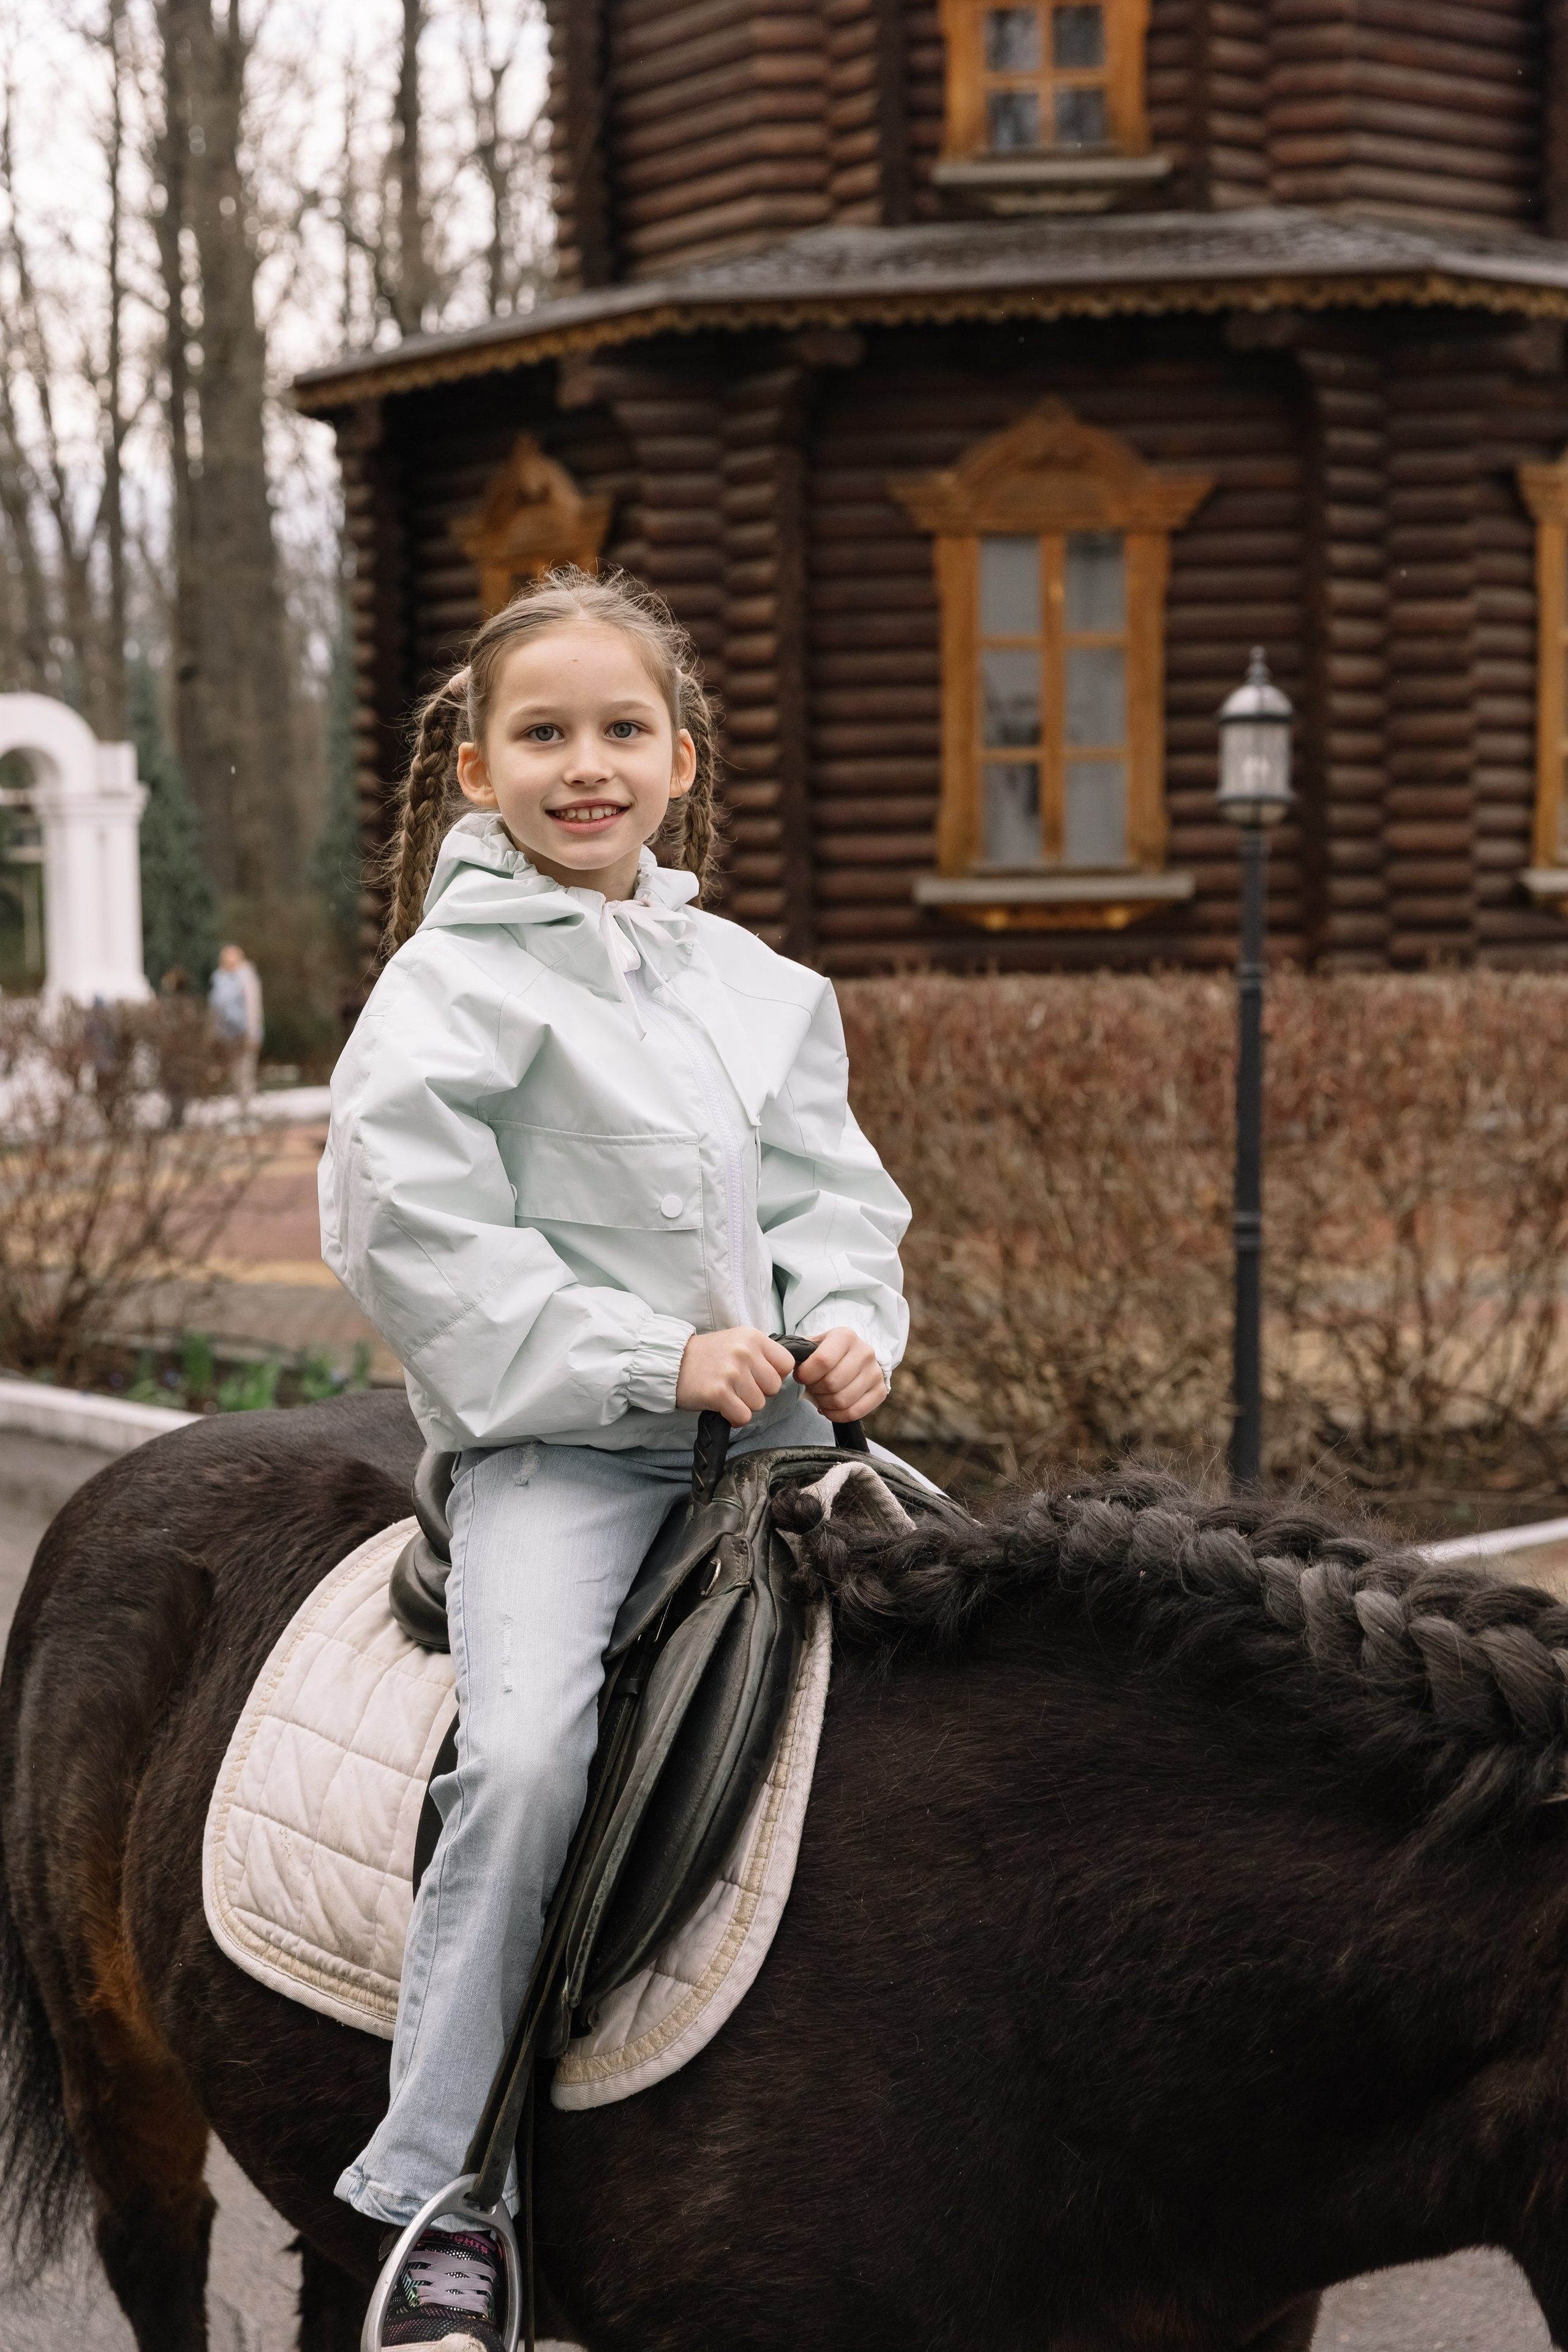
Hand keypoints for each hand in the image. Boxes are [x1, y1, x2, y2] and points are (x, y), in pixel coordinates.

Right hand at [676, 1326, 795, 1425]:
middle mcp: (744, 1352)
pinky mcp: (719, 1392)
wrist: (672, 1362)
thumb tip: (784, 1373)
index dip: (775, 1375)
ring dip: (744, 1405)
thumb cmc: (708, 1355)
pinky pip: (743, 1416)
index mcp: (753, 1337)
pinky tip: (723, 1407)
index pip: (786, 1364)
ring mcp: (732, 1372)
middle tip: (739, 1387)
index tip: (759, 1377)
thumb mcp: (738, 1341)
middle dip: (759, 1392)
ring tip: (728, 1394)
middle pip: (774, 1387)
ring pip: (759, 1404)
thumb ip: (761, 1354)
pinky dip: (734, 1417)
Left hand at [791, 1327, 886, 1423]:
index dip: (806, 1374)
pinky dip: (837, 1415)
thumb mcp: (815, 1344)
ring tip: (821, 1396)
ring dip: (825, 1403)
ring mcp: (875, 1372)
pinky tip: (830, 1408)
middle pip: (831, 1383)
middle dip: (815, 1390)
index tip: (801, 1376)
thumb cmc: (829, 1352)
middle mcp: (864, 1352)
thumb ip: (799, 1351)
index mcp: (845, 1336)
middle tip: (812, 1387)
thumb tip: (783, 1362)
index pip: (822, 1360)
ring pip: (842, 1400)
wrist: (856, 1355)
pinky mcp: (880, 1390)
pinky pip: (855, 1412)